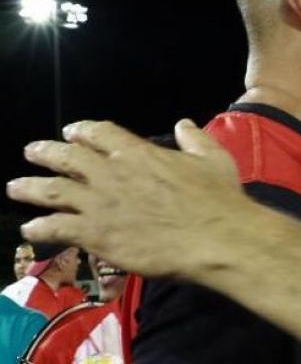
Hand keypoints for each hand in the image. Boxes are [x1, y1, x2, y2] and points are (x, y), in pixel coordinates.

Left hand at [7, 119, 255, 279]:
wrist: (213, 238)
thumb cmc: (218, 199)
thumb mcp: (213, 159)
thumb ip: (194, 139)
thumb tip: (184, 124)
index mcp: (138, 153)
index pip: (99, 133)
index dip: (82, 130)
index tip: (72, 132)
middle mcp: (111, 174)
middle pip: (67, 157)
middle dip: (46, 152)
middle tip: (32, 151)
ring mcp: (99, 204)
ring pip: (52, 191)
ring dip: (30, 188)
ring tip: (15, 187)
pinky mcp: (95, 234)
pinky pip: (56, 228)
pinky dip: (40, 228)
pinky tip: (31, 229)